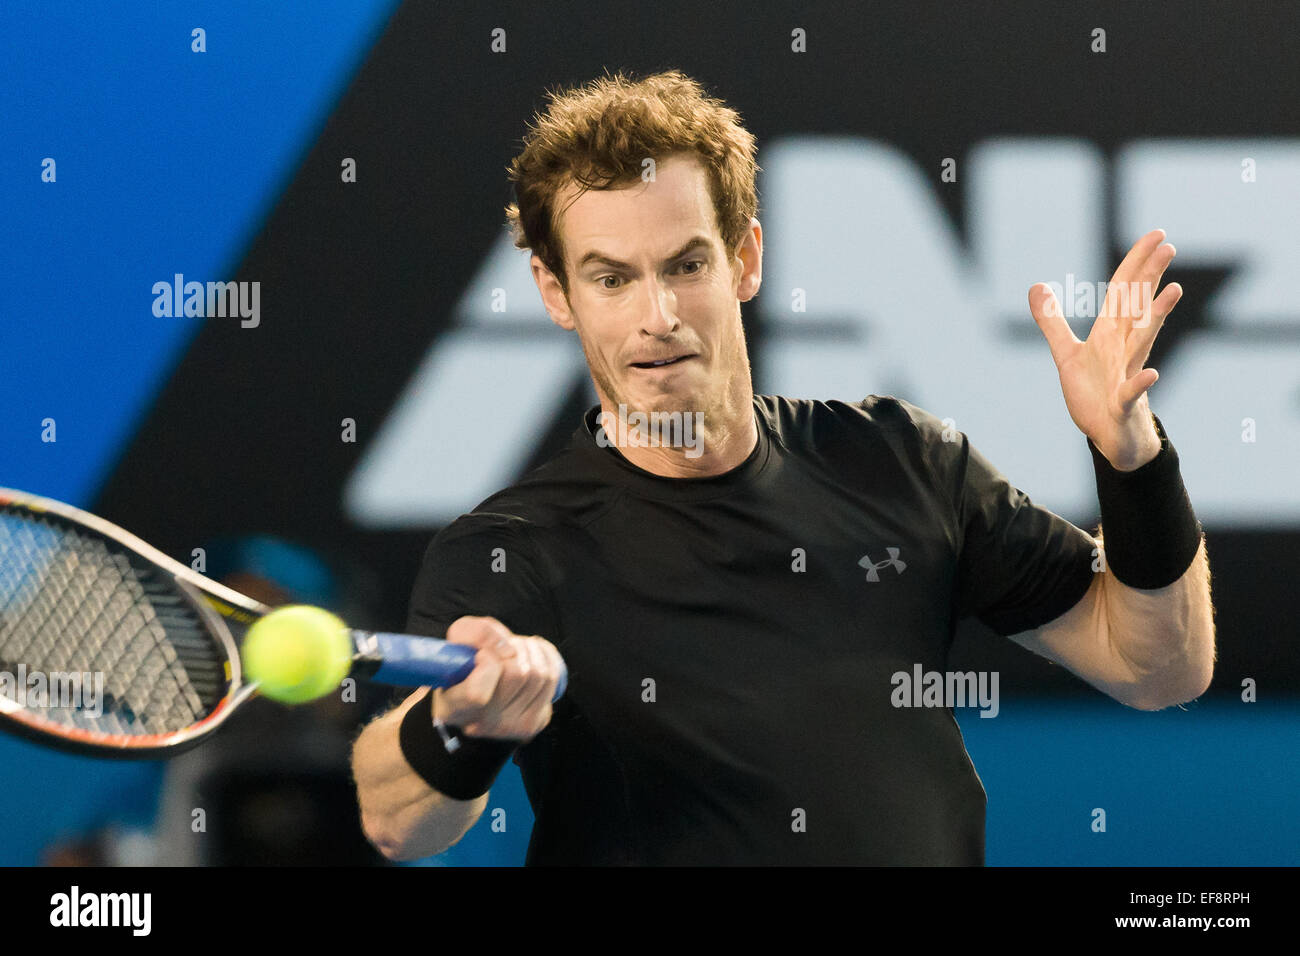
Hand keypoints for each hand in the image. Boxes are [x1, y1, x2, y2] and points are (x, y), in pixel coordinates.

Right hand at [432, 615, 563, 740]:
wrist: (480, 685)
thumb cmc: (468, 657)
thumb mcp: (461, 634)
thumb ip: (479, 633)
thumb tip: (509, 650)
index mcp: (453, 708)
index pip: (477, 694)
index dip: (487, 663)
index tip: (483, 653)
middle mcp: (480, 724)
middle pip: (516, 675)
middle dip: (515, 648)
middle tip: (506, 645)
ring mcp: (509, 728)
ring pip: (537, 675)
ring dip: (530, 650)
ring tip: (518, 647)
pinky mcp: (532, 723)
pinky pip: (551, 680)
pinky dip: (546, 656)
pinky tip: (535, 651)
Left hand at [1028, 229, 1182, 470]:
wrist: (1110, 432)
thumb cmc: (1094, 390)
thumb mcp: (1066, 353)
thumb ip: (1051, 321)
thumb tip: (1036, 286)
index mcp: (1111, 333)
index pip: (1123, 292)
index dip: (1136, 263)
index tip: (1157, 234)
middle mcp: (1124, 348)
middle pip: (1137, 307)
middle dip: (1150, 278)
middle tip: (1168, 247)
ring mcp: (1127, 373)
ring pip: (1142, 342)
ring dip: (1156, 317)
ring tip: (1173, 291)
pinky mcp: (1123, 402)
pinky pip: (1132, 392)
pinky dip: (1140, 384)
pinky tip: (1151, 375)